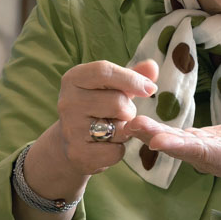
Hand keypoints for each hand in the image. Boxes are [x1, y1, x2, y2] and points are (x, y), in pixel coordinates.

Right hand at [22, 59, 158, 201]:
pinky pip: (116, 151)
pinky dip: (118, 150)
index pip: (104, 71)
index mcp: (73, 79)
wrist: (70, 142)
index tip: (150, 89)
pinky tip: (105, 146)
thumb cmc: (97, 107)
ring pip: (119, 128)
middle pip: (117, 102)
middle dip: (128, 110)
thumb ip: (133, 75)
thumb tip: (152, 66)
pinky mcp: (78, 154)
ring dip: (124, 131)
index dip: (131, 79)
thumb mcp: (112, 86)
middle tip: (118, 115)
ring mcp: (71, 129)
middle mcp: (67, 102)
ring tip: (110, 128)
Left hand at [123, 113, 220, 184]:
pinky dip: (156, 129)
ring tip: (128, 122)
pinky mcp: (196, 141)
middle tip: (132, 126)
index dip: (177, 146)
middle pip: (178, 147)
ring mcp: (199, 150)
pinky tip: (137, 121)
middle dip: (155, 137)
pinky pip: (173, 136)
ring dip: (150, 133)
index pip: (199, 151)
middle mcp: (207, 157)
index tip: (156, 141)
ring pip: (172, 141)